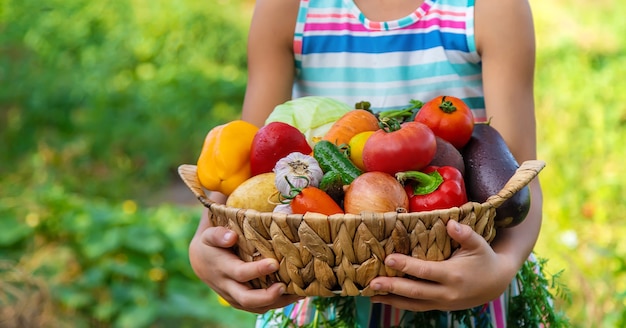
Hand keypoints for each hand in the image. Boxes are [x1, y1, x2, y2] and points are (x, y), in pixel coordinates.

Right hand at [189, 220, 302, 312]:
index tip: (274, 263)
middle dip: (268, 296)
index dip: (257, 270)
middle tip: (285, 286)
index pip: (240, 273)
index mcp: (221, 268)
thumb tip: (232, 237)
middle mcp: (227, 287)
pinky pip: (259, 308)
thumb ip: (219, 234)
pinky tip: (294, 295)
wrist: (201, 261)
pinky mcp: (241, 302)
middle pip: (247, 299)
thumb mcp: (210, 234)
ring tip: (299, 293)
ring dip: (278, 302)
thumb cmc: (210, 244)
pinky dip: (277, 303)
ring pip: (256, 307)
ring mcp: (234, 297)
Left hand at [369, 220, 517, 310]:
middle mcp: (447, 292)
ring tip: (371, 295)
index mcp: (454, 275)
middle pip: (415, 291)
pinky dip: (400, 304)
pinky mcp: (440, 306)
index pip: (425, 271)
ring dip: (392, 300)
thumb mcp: (479, 243)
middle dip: (392, 287)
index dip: (406, 265)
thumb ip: (464, 234)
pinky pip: (417, 307)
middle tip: (372, 282)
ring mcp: (443, 302)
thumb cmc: (484, 258)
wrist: (496, 283)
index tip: (388, 258)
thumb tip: (450, 223)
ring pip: (413, 304)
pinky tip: (385, 299)